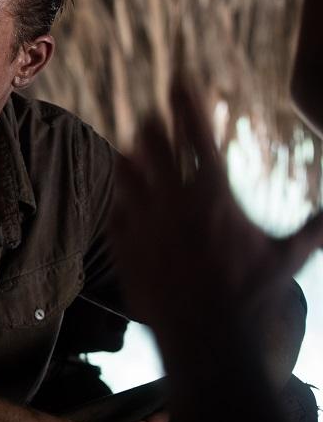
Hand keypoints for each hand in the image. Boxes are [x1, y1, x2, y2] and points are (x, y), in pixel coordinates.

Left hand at [111, 74, 322, 330]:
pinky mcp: (124, 245)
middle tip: (154, 115)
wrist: (208, 340)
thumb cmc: (251, 298)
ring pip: (128, 173)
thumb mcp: (286, 259)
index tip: (181, 81)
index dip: (189, 104)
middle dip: (154, 126)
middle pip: (155, 146)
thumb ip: (311, 229)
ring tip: (132, 147)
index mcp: (214, 197)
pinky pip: (117, 211)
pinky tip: (124, 195)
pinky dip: (122, 200)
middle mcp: (174, 203)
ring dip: (131, 157)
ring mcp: (144, 223)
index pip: (197, 136)